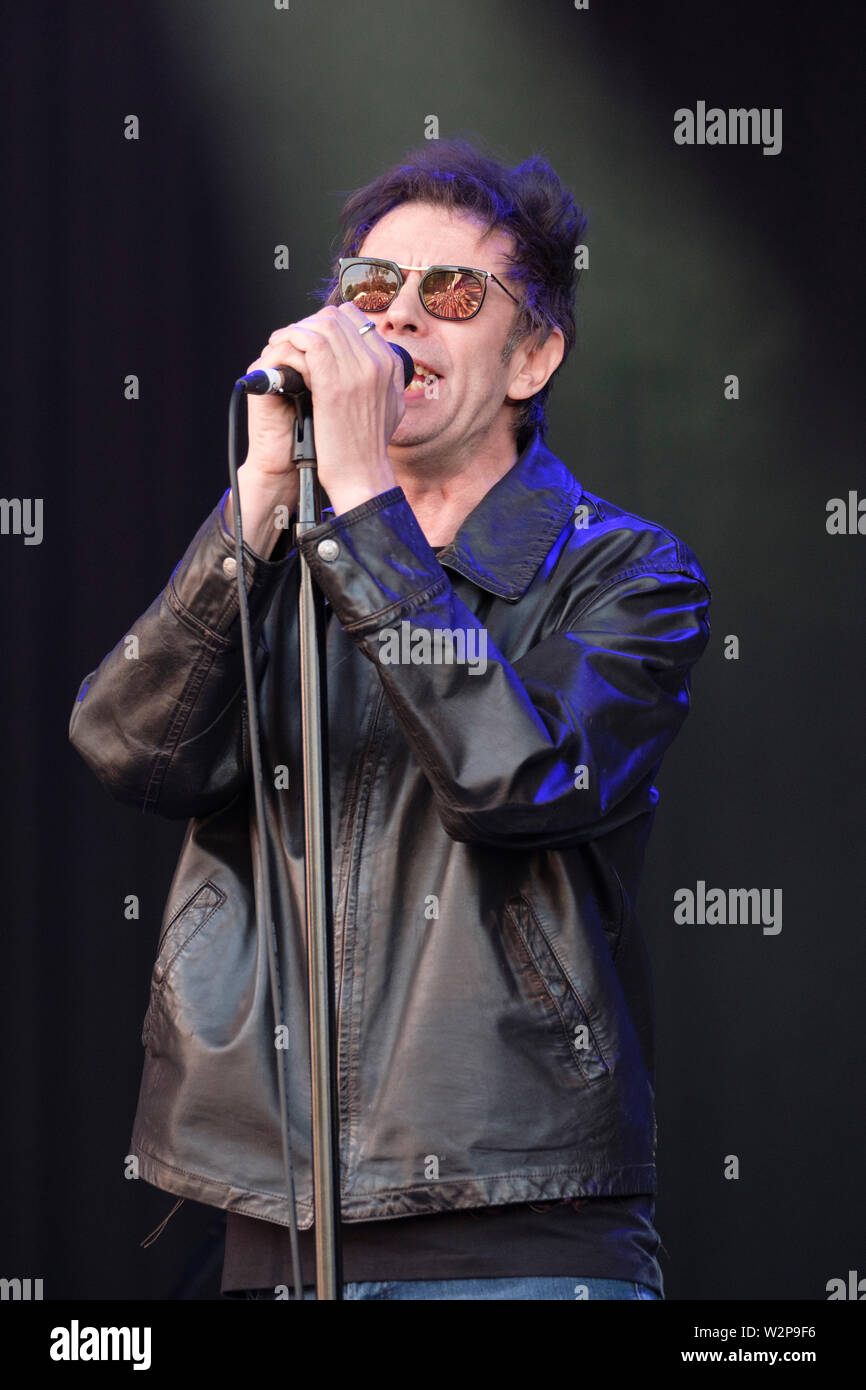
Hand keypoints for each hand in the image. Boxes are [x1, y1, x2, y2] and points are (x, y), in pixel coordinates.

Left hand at [257, 301, 404, 513]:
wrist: (362, 476)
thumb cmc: (368, 449)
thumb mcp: (391, 407)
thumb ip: (385, 379)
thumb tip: (373, 362)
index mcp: (392, 364)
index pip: (356, 319)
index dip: (327, 323)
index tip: (311, 338)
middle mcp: (378, 362)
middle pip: (337, 317)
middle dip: (308, 324)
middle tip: (291, 340)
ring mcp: (358, 371)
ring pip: (322, 324)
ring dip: (296, 330)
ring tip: (281, 343)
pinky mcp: (334, 384)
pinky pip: (310, 342)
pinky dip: (291, 340)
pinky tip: (280, 351)